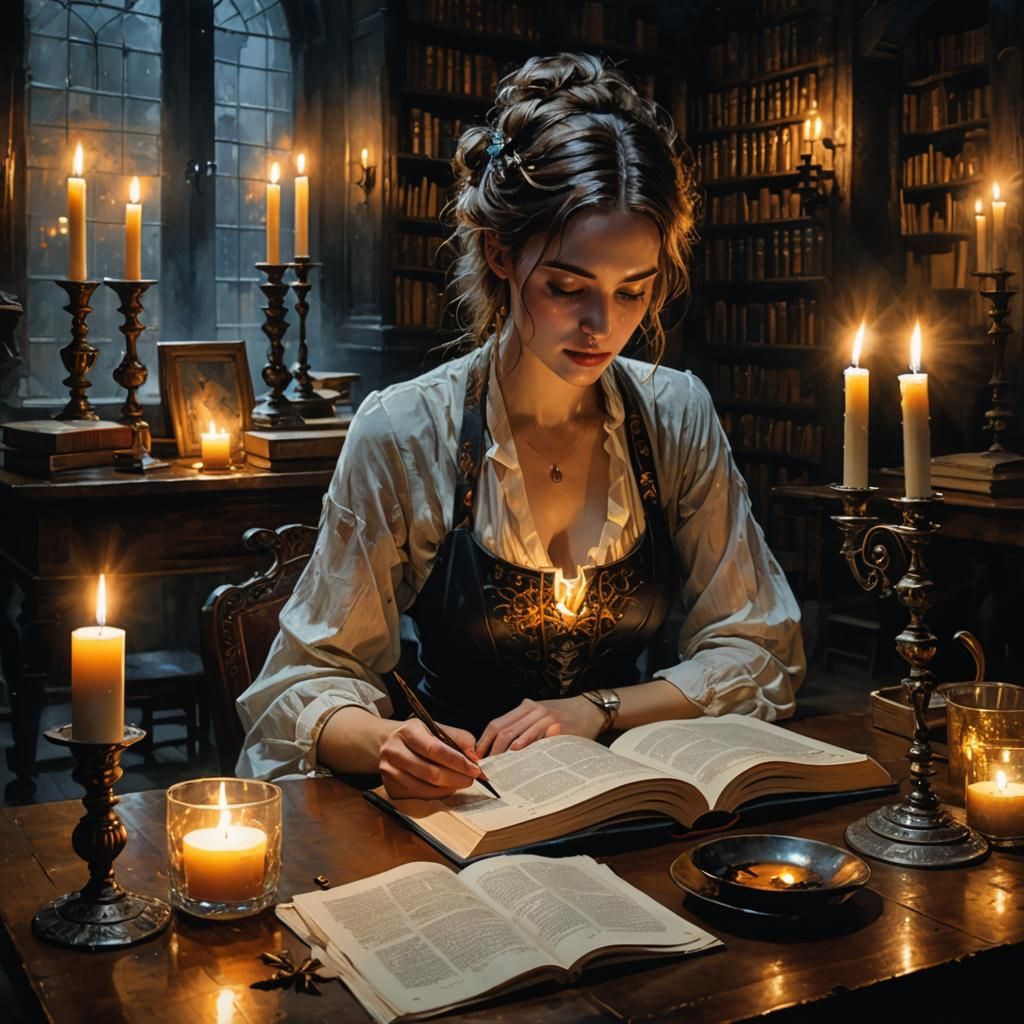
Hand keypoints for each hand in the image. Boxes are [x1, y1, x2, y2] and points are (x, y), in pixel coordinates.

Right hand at [379, 719, 481, 799]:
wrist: (386, 742)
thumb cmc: (417, 735)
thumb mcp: (435, 728)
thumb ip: (458, 738)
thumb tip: (475, 756)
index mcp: (407, 732)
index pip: (435, 749)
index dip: (458, 761)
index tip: (475, 768)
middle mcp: (394, 752)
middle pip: (430, 772)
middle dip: (456, 778)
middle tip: (472, 779)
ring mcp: (389, 772)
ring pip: (425, 788)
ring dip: (448, 788)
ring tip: (461, 782)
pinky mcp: (391, 788)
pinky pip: (419, 796)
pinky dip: (437, 794)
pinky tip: (446, 787)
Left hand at [476, 697, 605, 756]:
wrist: (591, 711)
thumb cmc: (564, 718)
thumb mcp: (540, 717)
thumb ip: (524, 728)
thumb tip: (500, 751)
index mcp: (525, 707)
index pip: (496, 724)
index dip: (484, 741)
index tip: (477, 757)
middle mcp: (532, 709)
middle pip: (502, 731)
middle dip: (491, 751)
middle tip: (486, 768)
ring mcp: (544, 717)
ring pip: (515, 735)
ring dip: (503, 754)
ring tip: (497, 768)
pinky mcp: (557, 727)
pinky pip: (535, 740)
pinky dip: (523, 750)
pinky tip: (517, 760)